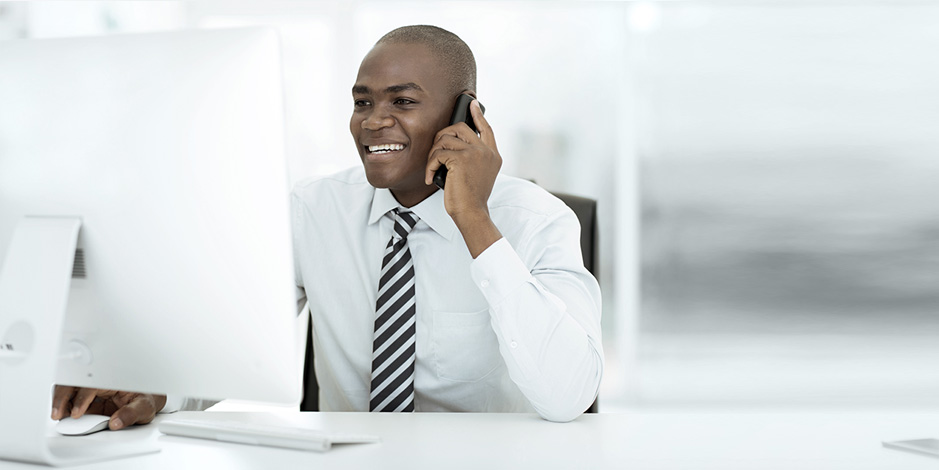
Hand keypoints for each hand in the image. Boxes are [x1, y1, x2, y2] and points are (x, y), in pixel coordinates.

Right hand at [51, 385, 165, 430]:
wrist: (147, 399)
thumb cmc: (145, 399)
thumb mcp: (144, 406)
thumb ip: (131, 414)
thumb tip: (116, 422)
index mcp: (113, 379)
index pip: (92, 385)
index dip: (82, 398)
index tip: (76, 413)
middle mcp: (101, 381)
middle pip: (75, 382)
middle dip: (62, 396)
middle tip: (57, 413)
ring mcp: (92, 389)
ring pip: (69, 388)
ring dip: (60, 400)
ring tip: (58, 415)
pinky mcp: (87, 398)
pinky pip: (71, 398)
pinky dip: (63, 405)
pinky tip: (62, 414)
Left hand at [425, 100, 502, 256]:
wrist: (472, 212)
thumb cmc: (471, 198)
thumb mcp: (479, 174)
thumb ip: (474, 158)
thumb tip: (454, 142)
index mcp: (493, 155)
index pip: (486, 128)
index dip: (478, 115)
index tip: (472, 104)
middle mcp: (486, 151)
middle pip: (459, 128)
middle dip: (442, 137)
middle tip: (436, 152)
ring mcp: (475, 153)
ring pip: (445, 139)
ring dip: (433, 154)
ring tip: (433, 168)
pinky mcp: (461, 158)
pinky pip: (438, 154)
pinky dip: (430, 166)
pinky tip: (430, 177)